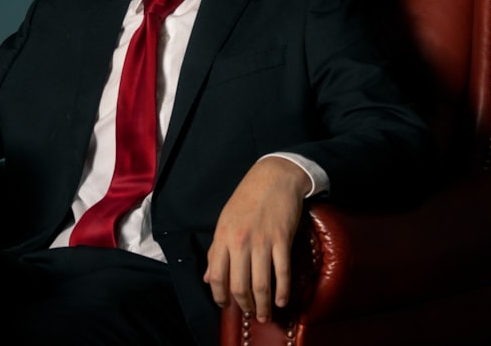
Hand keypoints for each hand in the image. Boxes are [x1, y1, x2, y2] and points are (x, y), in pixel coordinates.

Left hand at [203, 156, 309, 322]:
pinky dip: (282, 291)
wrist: (274, 177)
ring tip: (265, 315)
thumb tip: (208, 278)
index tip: (225, 305)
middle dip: (244, 305)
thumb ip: (217, 251)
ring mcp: (262, 241)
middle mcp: (240, 242)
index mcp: (223, 237)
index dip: (220, 296)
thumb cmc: (247, 198)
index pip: (217, 276)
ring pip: (261, 284)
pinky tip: (281, 301)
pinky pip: (282, 272)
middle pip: (239, 285)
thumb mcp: (225, 221)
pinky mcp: (282, 240)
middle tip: (249, 313)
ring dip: (263, 305)